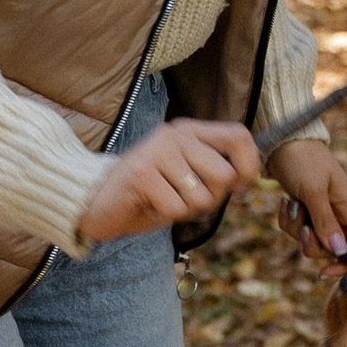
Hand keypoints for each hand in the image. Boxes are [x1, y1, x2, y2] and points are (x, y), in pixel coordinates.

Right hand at [81, 117, 261, 246]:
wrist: (98, 201)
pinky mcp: (142, 173)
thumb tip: (247, 178)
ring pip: (202, 197)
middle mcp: (175, 134)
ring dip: (186, 209)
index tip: (238, 187)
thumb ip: (215, 171)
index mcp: (190, 130)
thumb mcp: (187, 176)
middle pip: (225, 175)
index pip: (239, 136)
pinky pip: (177, 209)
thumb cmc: (149, 194)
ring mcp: (158, 151)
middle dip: (211, 198)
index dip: (248, 165)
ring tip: (163, 199)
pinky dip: (165, 216)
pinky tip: (148, 204)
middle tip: (183, 197)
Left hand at [265, 137, 346, 262]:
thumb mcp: (314, 191)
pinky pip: (296, 229)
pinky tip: (284, 203)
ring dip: (295, 228)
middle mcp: (340, 212)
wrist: (281, 140)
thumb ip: (325, 221)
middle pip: (331, 248)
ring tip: (290, 205)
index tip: (324, 271)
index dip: (345, 263)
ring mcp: (321, 212)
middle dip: (311, 241)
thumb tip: (339, 250)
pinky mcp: (305, 210)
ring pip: (310, 240)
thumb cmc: (302, 160)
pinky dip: (287, 220)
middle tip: (301, 225)